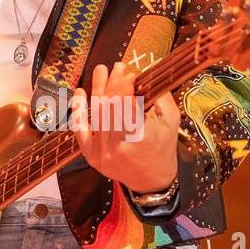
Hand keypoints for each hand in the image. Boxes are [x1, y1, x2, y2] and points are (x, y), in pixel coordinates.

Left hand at [71, 61, 178, 193]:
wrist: (152, 181)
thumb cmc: (163, 146)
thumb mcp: (170, 120)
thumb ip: (159, 94)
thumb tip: (145, 70)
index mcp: (142, 138)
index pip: (126, 103)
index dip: (125, 84)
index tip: (129, 72)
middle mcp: (119, 147)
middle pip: (109, 107)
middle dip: (112, 83)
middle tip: (115, 67)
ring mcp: (103, 154)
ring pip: (96, 115)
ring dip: (97, 90)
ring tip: (100, 71)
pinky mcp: (92, 157)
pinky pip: (81, 131)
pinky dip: (78, 111)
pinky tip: (80, 94)